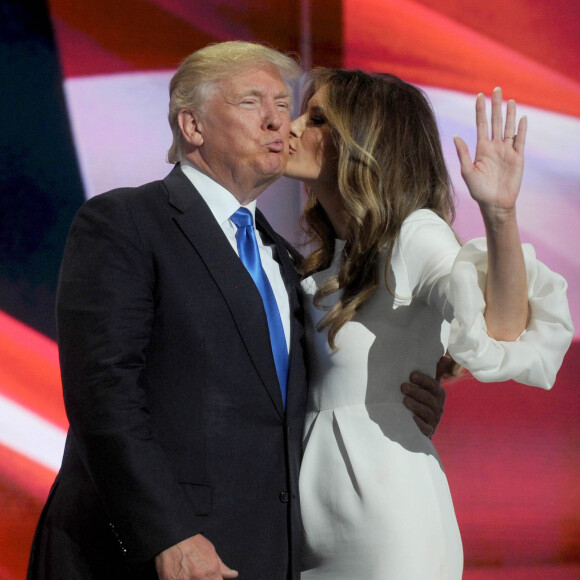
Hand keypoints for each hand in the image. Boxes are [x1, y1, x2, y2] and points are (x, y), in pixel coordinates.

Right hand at [155, 534, 237, 579]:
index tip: (212, 578)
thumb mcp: (210, 551)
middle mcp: (199, 578)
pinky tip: (181, 576)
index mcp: (211, 572)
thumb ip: (222, 567)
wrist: (172, 536)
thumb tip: (234, 575)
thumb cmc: (192, 542)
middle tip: (199, 575)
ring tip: (190, 574)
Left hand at [401, 355, 451, 437]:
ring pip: (426, 412)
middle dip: (416, 392)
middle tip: (403, 387)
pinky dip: (418, 424)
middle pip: (429, 399)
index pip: (434, 385)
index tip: (411, 375)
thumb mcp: (430, 387)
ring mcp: (434, 420)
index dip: (424, 380)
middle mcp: (438, 407)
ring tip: (404, 400)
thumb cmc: (424, 400)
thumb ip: (436, 372)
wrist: (421, 425)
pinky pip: (425, 428)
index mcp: (439, 394)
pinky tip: (411, 419)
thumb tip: (446, 357)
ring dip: (415, 405)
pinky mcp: (428, 431)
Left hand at [454, 87, 526, 221]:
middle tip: (496, 89)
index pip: (481, 124)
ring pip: (508, 127)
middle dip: (495, 106)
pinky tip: (522, 118)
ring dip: (510, 114)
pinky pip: (520, 140)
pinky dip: (521, 129)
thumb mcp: (467, 172)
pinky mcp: (517, 158)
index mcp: (481, 149)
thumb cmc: (479, 191)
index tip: (479, 95)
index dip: (480, 110)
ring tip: (510, 100)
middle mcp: (494, 147)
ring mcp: (506, 151)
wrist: (494, 203)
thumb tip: (455, 137)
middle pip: (495, 121)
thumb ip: (463, 154)